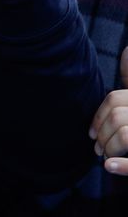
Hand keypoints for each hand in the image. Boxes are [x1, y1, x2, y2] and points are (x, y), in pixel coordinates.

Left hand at [90, 48, 127, 173]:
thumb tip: (127, 50)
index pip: (114, 99)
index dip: (98, 116)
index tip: (92, 132)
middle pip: (117, 116)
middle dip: (102, 134)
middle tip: (98, 148)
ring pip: (125, 134)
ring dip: (109, 148)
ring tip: (106, 157)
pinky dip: (123, 166)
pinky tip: (109, 166)